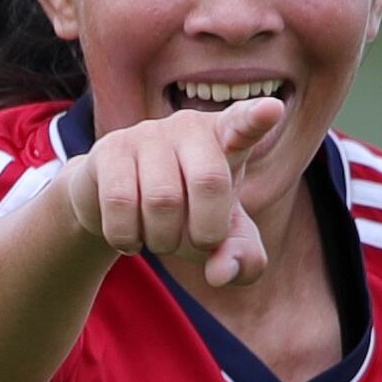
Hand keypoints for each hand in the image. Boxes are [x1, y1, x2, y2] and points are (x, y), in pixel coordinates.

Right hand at [62, 96, 291, 288]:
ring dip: (163, 240)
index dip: (256, 118)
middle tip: (199, 242)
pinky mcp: (110, 149)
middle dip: (206, 231)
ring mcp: (147, 133)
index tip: (271, 109)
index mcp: (227, 141)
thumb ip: (242, 258)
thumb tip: (220, 273)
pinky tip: (130, 238)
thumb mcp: (223, 240)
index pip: (244, 124)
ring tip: (160, 237)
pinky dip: (128, 237)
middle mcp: (189, 127)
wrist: (120, 207)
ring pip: (162, 200)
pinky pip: (120, 204)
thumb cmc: (187, 215)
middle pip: (209, 181)